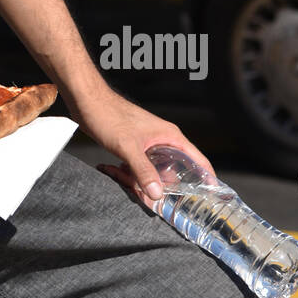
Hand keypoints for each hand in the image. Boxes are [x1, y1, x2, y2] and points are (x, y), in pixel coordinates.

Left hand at [71, 85, 215, 211]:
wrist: (86, 100)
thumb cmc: (108, 115)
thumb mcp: (127, 147)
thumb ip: (143, 171)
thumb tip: (158, 193)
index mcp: (170, 136)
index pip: (198, 159)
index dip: (207, 177)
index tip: (212, 196)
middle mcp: (162, 139)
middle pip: (174, 170)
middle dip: (164, 185)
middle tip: (151, 196)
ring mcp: (147, 143)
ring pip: (154, 170)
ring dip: (143, 180)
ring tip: (127, 181)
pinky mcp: (133, 146)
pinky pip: (139, 166)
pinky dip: (132, 174)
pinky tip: (118, 173)